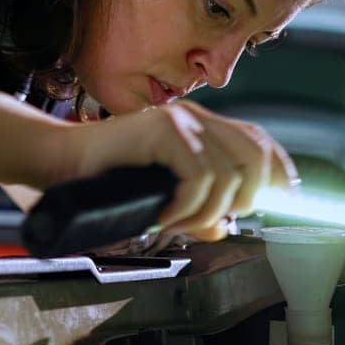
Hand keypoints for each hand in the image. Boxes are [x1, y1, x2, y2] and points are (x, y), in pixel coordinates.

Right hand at [65, 100, 297, 242]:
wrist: (59, 162)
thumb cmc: (103, 179)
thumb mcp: (161, 197)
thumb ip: (197, 209)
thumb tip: (222, 228)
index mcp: (198, 126)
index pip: (258, 141)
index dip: (279, 171)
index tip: (284, 200)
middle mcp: (194, 116)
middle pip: (255, 156)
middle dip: (245, 200)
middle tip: (212, 221)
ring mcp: (179, 120)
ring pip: (228, 176)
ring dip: (205, 213)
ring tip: (175, 223)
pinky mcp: (162, 130)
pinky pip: (198, 179)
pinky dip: (185, 208)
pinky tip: (163, 215)